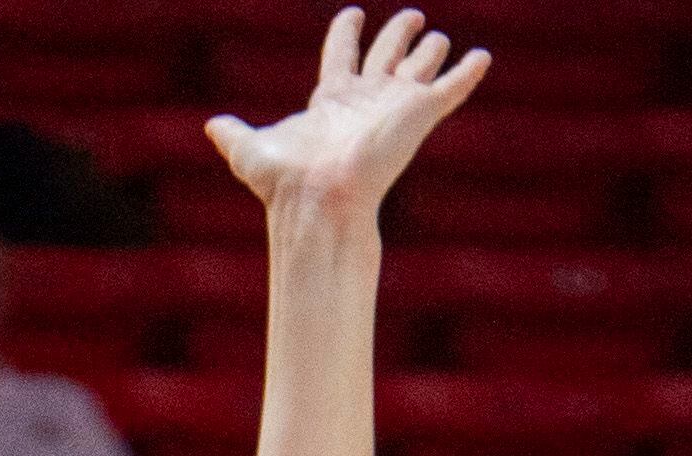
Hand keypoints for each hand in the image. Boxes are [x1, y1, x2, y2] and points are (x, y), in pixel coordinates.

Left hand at [208, 9, 489, 223]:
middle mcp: (366, 98)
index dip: (346, 32)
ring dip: (431, 51)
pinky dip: (467, 72)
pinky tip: (481, 58)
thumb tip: (210, 126)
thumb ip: (234, 135)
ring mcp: (394, 105)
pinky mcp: (419, 114)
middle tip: (410, 17)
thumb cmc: (286, 180)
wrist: (318, 200)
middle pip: (387, 53)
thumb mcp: (250, 151)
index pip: (341, 55)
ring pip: (420, 66)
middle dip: (397, 33)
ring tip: (439, 40)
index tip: (352, 15)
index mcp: (331, 99)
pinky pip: (450, 87)